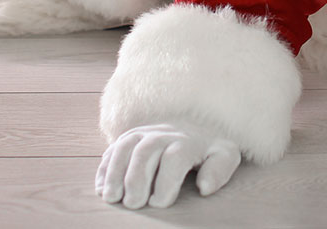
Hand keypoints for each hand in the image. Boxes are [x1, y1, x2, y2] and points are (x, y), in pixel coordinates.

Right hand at [94, 122, 241, 208]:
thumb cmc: (209, 148)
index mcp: (188, 140)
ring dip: (115, 171)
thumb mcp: (224, 155)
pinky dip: (105, 167)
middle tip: (133, 204)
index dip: (166, 181)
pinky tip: (102, 188)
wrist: (197, 123)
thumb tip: (204, 187)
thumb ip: (219, 169)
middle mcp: (164, 133)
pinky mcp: (130, 137)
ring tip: (111, 197)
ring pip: (125, 146)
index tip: (159, 203)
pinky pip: (114, 147)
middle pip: (146, 151)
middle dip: (136, 178)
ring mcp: (145, 133)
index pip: (175, 157)